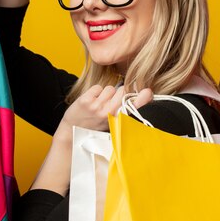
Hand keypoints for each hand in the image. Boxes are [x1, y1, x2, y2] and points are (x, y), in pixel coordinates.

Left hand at [31, 86, 152, 193]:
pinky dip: (94, 92)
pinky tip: (90, 102)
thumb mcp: (111, 124)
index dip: (143, 98)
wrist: (71, 132)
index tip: (148, 92)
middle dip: (118, 94)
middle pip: (123, 91)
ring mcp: (97, 107)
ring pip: (110, 88)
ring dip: (105, 94)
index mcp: (117, 120)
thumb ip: (122, 111)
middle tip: (110, 103)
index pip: (134, 107)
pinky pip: (98, 88)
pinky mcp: (86, 101)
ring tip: (98, 104)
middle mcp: (109, 113)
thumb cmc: (94, 128)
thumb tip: (137, 94)